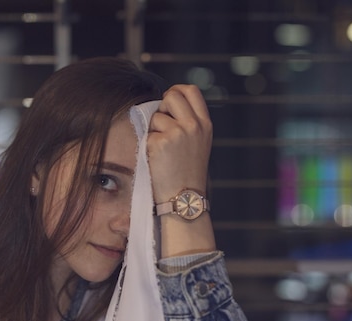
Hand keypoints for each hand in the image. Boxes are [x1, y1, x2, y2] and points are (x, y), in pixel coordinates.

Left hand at [148, 84, 212, 203]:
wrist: (184, 198)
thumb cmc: (188, 173)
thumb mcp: (199, 142)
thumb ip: (190, 122)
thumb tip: (167, 104)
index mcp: (205, 124)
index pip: (191, 91)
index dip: (177, 91)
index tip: (168, 100)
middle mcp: (193, 125)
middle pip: (172, 96)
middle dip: (162, 107)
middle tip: (161, 125)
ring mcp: (177, 133)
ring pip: (156, 116)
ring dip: (154, 130)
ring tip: (163, 150)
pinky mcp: (160, 143)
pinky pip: (147, 134)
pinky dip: (148, 145)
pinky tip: (157, 159)